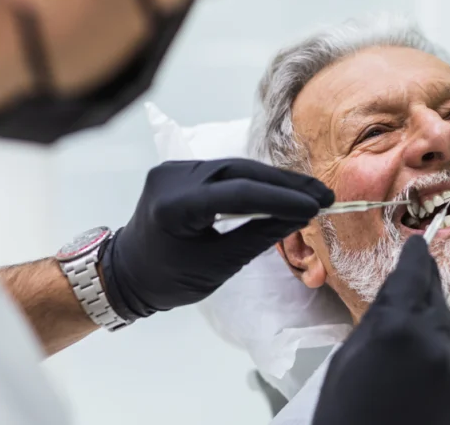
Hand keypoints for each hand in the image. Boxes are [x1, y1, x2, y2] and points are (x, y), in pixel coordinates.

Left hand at [100, 159, 333, 320]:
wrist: (125, 272)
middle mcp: (172, 177)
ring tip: (311, 193)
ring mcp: (175, 169)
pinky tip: (282, 190)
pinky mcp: (181, 170)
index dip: (281, 198)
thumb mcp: (218, 266)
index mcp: (174, 206)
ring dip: (275, 181)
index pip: (237, 193)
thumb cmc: (168, 279)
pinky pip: (226, 172)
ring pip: (236, 169)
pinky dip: (256, 182)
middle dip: (286, 184)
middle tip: (324, 196)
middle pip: (241, 173)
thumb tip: (300, 216)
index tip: (316, 206)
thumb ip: (259, 236)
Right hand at [311, 236, 449, 424]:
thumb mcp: (347, 359)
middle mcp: (436, 343)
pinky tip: (426, 367)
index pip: (413, 275)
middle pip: (435, 298)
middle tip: (419, 273)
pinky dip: (449, 353)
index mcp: (397, 328)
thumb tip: (399, 293)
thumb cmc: (347, 418)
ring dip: (435, 325)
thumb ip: (380, 320)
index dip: (415, 257)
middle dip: (424, 288)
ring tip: (407, 348)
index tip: (418, 245)